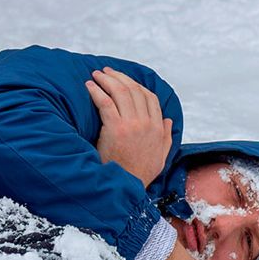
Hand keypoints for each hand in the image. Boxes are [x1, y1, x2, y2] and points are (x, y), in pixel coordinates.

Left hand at [85, 67, 172, 186]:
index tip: (124, 81)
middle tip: (106, 71)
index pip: (150, 98)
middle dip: (119, 77)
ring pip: (121, 92)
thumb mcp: (161, 156)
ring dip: (107, 79)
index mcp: (158, 128)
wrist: (126, 187)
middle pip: (134, 90)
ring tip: (97, 75)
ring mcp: (132, 125)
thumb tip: (168, 121)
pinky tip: (90, 86)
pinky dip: (97, 91)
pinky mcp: (115, 129)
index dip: (136, 85)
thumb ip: (166, 137)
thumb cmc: (140, 174)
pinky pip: (106, 102)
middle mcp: (147, 123)